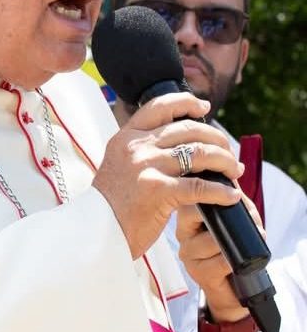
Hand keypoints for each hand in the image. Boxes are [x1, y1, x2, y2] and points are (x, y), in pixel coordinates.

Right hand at [92, 93, 243, 258]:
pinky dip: (221, 191)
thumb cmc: (112, 202)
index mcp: (126, 137)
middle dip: (217, 140)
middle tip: (229, 153)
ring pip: (199, 154)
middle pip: (189, 130)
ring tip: (234, 172)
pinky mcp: (158, 191)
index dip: (186, 102)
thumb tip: (181, 143)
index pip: (159, 107)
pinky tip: (231, 196)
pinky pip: (200, 187)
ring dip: (225, 162)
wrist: (96, 229)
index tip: (204, 107)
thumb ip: (143, 151)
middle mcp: (136, 147)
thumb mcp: (120, 165)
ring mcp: (146, 166)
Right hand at [177, 194, 264, 321]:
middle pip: (192, 215)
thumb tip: (234, 183)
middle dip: (222, 215)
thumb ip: (231, 205)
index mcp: (187, 220)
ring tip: (252, 238)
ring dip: (234, 240)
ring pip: (210, 240)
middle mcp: (183, 235)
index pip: (188, 200)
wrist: (235, 288)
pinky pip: (219, 261)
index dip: (207, 194)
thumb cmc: (232, 252)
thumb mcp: (233, 224)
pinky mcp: (199, 273)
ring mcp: (188, 255)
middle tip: (245, 217)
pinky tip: (239, 259)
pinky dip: (233, 259)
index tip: (229, 194)